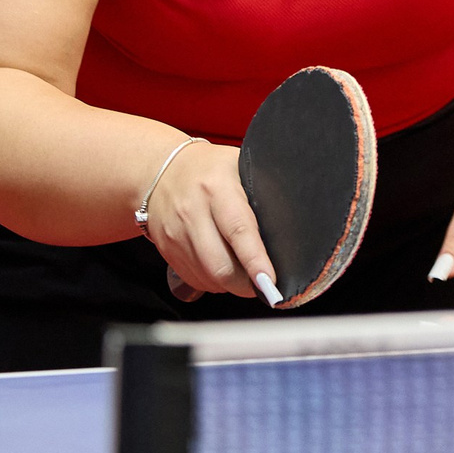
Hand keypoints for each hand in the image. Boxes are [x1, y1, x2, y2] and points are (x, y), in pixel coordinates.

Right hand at [139, 140, 278, 303]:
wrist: (162, 171)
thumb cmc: (210, 169)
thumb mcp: (239, 168)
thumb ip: (261, 193)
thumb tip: (291, 225)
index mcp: (217, 188)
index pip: (239, 230)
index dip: (255, 260)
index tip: (269, 280)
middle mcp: (193, 212)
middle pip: (220, 265)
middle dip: (246, 284)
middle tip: (263, 283)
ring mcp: (176, 234)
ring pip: (207, 277)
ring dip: (229, 284)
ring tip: (243, 272)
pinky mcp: (166, 249)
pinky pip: (194, 279)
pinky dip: (212, 282)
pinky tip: (221, 267)